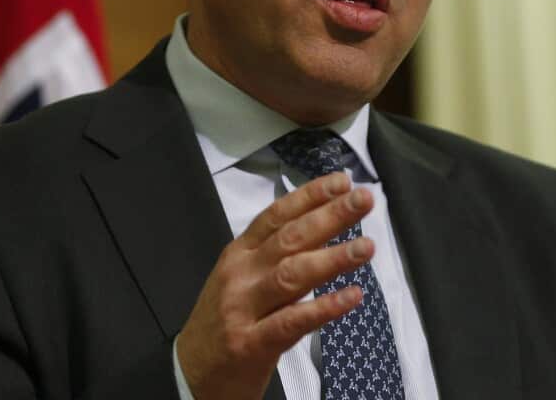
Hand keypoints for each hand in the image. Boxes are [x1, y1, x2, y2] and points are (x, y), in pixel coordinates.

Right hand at [177, 172, 374, 399]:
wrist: (189, 373)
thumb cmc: (224, 321)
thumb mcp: (241, 279)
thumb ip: (275, 255)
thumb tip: (324, 227)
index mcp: (238, 254)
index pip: (276, 216)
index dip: (309, 196)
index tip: (342, 181)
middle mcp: (240, 274)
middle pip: (289, 238)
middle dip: (330, 216)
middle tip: (364, 199)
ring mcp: (243, 309)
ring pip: (292, 275)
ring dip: (332, 259)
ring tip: (366, 247)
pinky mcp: (251, 343)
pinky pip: (292, 321)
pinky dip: (323, 308)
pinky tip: (351, 296)